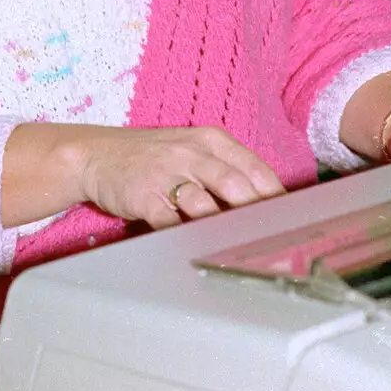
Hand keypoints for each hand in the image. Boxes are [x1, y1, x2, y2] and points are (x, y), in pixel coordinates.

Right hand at [77, 124, 285, 229]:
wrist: (98, 155)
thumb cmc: (154, 156)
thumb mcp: (192, 149)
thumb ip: (226, 169)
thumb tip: (267, 202)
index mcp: (210, 140)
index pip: (253, 167)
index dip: (275, 195)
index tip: (292, 219)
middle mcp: (191, 152)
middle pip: (233, 184)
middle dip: (256, 212)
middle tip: (275, 238)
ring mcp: (166, 173)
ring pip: (204, 202)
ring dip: (224, 226)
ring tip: (244, 249)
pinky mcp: (144, 195)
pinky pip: (169, 220)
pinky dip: (185, 236)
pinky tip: (199, 250)